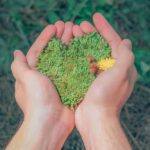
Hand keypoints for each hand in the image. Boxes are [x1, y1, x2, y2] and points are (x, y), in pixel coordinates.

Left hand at [7, 23, 73, 149]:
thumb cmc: (37, 101)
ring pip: (66, 58)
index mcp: (35, 72)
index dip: (46, 37)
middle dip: (60, 38)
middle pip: (55, 51)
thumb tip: (16, 53)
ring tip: (76, 32)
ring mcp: (60, 79)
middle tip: (68, 25)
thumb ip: (20, 66)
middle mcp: (48, 74)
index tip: (54, 26)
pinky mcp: (71, 84)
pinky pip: (75, 68)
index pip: (40, 49)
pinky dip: (79, 59)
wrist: (51, 123)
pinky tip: (84, 49)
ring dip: (70, 45)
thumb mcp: (25, 80)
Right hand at [73, 13, 136, 149]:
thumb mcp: (120, 74)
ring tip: (74, 33)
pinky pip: (85, 63)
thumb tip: (126, 41)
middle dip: (92, 34)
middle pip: (102, 46)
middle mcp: (112, 69)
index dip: (105, 28)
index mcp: (122, 67)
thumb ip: (125, 56)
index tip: (95, 16)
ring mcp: (100, 75)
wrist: (94, 118)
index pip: (114, 41)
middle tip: (80, 25)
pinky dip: (79, 55)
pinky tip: (72, 49)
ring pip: (92, 53)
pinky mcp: (89, 80)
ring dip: (83, 42)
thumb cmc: (106, 97)